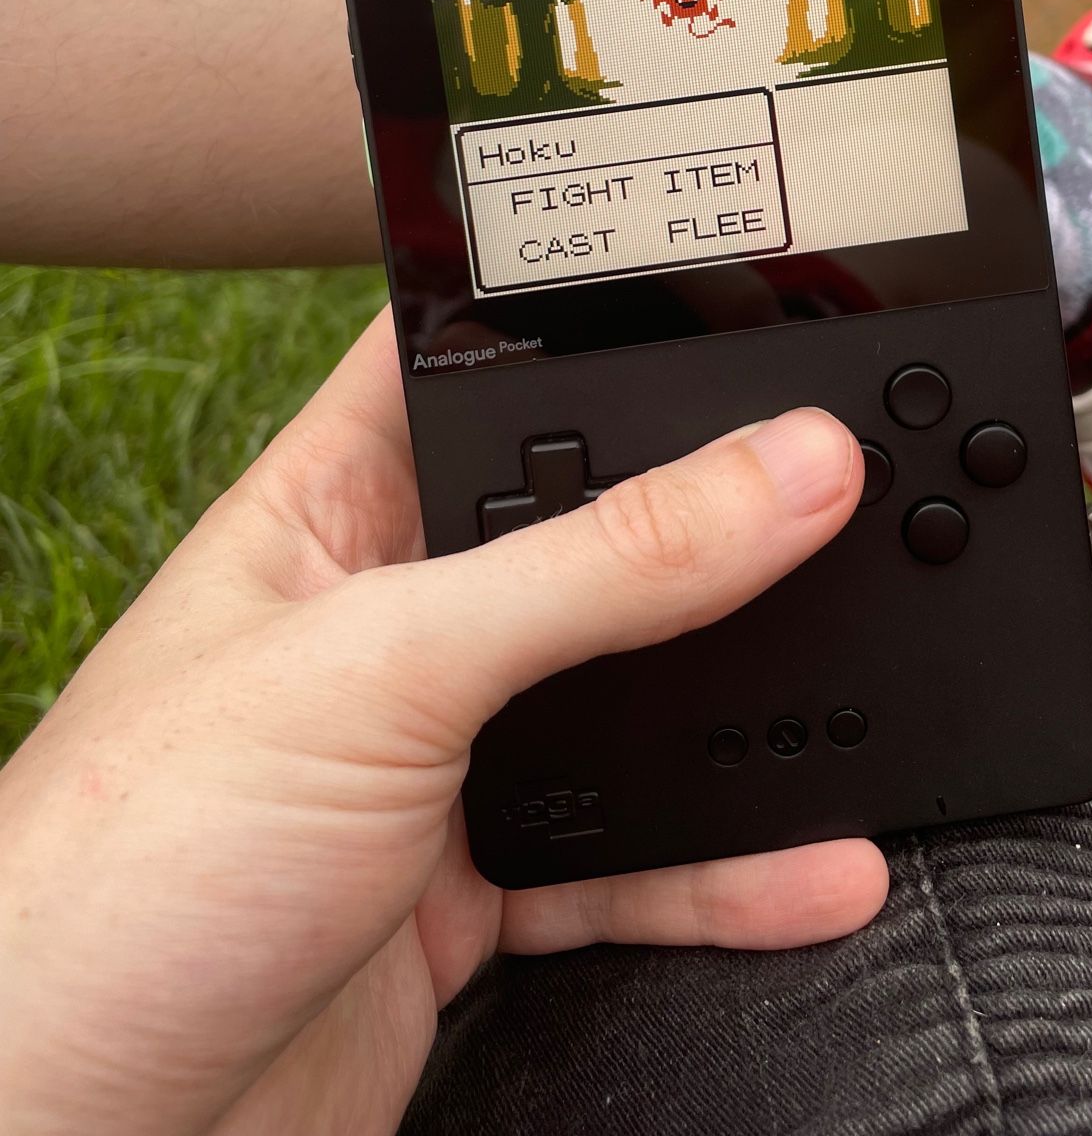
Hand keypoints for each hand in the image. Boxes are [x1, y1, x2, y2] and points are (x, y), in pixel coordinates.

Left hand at [0, 314, 883, 1135]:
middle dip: (704, 524)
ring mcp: (433, 764)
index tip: (729, 299)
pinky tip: (812, 867)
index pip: (477, 371)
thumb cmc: (123, 869)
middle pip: (582, 541)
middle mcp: (392, 625)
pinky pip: (632, 862)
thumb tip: (782, 469)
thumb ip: (598, 569)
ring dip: (742, 711)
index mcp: (336, 512)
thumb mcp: (387, 668)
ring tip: (863, 670)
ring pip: (626, 709)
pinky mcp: (468, 896)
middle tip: (840, 485)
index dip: (589, 326)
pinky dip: (728, 871)